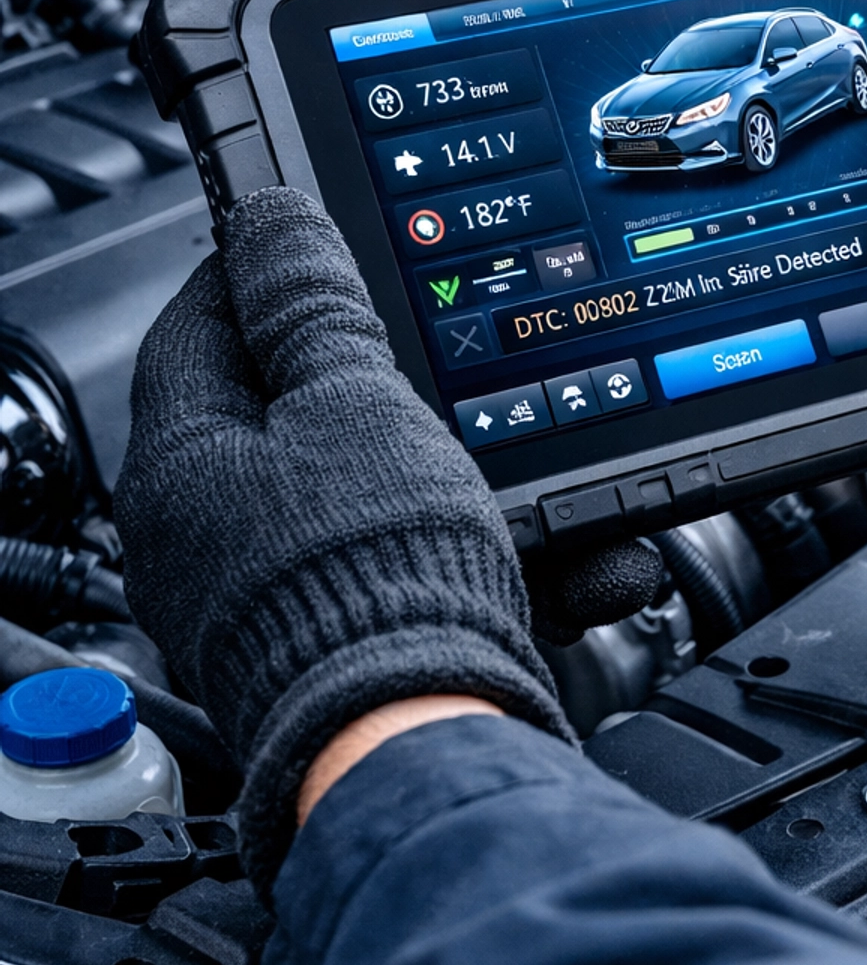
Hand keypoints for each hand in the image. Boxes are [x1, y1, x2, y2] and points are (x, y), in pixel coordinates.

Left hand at [114, 186, 575, 896]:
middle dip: (390, 374)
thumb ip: (314, 310)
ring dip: (479, 475)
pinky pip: (436, 568)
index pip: (205, 322)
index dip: (269, 266)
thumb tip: (272, 222)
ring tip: (553, 468)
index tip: (318, 235)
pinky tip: (583, 554)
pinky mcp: (359, 644)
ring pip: (385, 493)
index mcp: (185, 464)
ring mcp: (285, 597)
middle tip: (450, 341)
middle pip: (298, 410)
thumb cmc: (371, 577)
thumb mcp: (354, 402)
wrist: (424, 742)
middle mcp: (215, 538)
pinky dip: (512, 554)